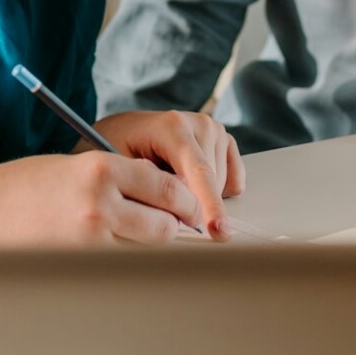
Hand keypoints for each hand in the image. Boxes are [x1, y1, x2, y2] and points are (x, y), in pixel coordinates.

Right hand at [0, 150, 204, 245]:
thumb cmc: (25, 186)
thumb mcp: (75, 166)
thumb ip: (118, 177)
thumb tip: (160, 196)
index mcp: (101, 169)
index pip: (165, 187)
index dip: (183, 201)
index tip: (187, 209)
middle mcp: (101, 202)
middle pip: (164, 224)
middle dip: (173, 228)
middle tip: (173, 230)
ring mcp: (90, 239)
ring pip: (145, 251)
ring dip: (149, 249)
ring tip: (140, 244)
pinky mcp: (77, 265)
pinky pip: (119, 268)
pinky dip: (125, 264)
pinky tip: (116, 256)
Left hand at [93, 110, 245, 239]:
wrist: (127, 130)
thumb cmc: (121, 148)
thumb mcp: (122, 169)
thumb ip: (150, 188)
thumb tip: (175, 213)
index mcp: (173, 126)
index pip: (200, 170)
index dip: (209, 203)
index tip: (215, 230)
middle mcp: (200, 124)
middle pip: (212, 183)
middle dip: (193, 204)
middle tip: (160, 199)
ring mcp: (215, 131)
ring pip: (222, 186)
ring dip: (201, 196)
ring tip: (172, 182)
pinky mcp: (226, 142)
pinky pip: (234, 182)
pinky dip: (218, 192)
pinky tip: (193, 183)